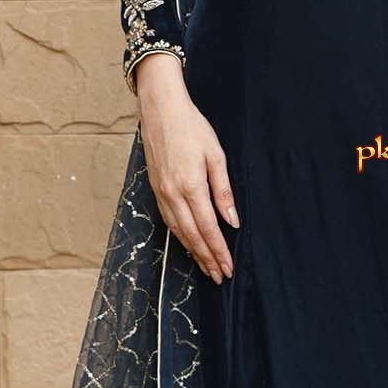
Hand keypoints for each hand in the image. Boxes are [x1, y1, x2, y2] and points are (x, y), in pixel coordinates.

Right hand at [132, 53, 238, 282]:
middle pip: (192, 236)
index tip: (227, 267)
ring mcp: (161, 193)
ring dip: (193, 252)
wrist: (161, 111)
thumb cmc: (192, 128)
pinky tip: (188, 244)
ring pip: (178, 232)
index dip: (218, 251)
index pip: (208, 228)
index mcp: (191, 186)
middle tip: (219, 276)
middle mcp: (173, 194)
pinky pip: (169, 221)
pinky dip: (180, 237)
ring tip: (206, 267)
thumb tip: (231, 221)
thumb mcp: (216, 156)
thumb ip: (223, 191)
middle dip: (207, 259)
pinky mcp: (155, 190)